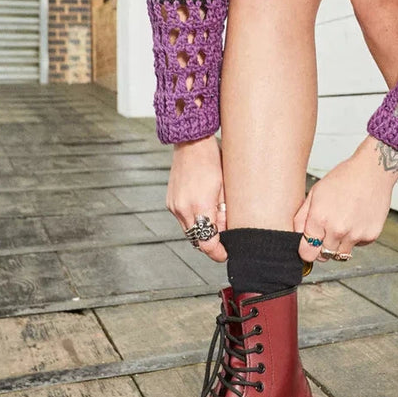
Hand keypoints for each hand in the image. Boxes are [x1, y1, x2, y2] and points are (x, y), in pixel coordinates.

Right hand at [167, 135, 227, 261]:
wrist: (191, 142)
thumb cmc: (213, 159)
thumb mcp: (226, 186)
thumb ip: (225, 212)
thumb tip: (227, 231)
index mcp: (199, 205)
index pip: (207, 242)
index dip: (217, 253)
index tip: (226, 254)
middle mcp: (182, 208)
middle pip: (197, 240)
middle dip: (211, 242)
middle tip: (225, 238)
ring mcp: (174, 206)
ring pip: (189, 231)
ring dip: (202, 231)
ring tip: (216, 219)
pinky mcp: (170, 202)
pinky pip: (183, 220)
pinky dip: (194, 220)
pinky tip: (204, 209)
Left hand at [294, 136, 397, 262]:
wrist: (372, 171)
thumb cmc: (343, 178)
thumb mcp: (315, 193)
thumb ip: (302, 218)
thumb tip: (296, 237)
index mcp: (320, 219)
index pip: (307, 253)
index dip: (306, 250)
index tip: (309, 246)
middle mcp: (337, 230)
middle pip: (324, 256)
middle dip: (322, 247)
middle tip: (327, 231)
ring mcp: (355, 235)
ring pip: (340, 255)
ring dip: (338, 245)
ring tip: (342, 224)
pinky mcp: (370, 236)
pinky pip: (357, 246)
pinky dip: (354, 238)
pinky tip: (355, 220)